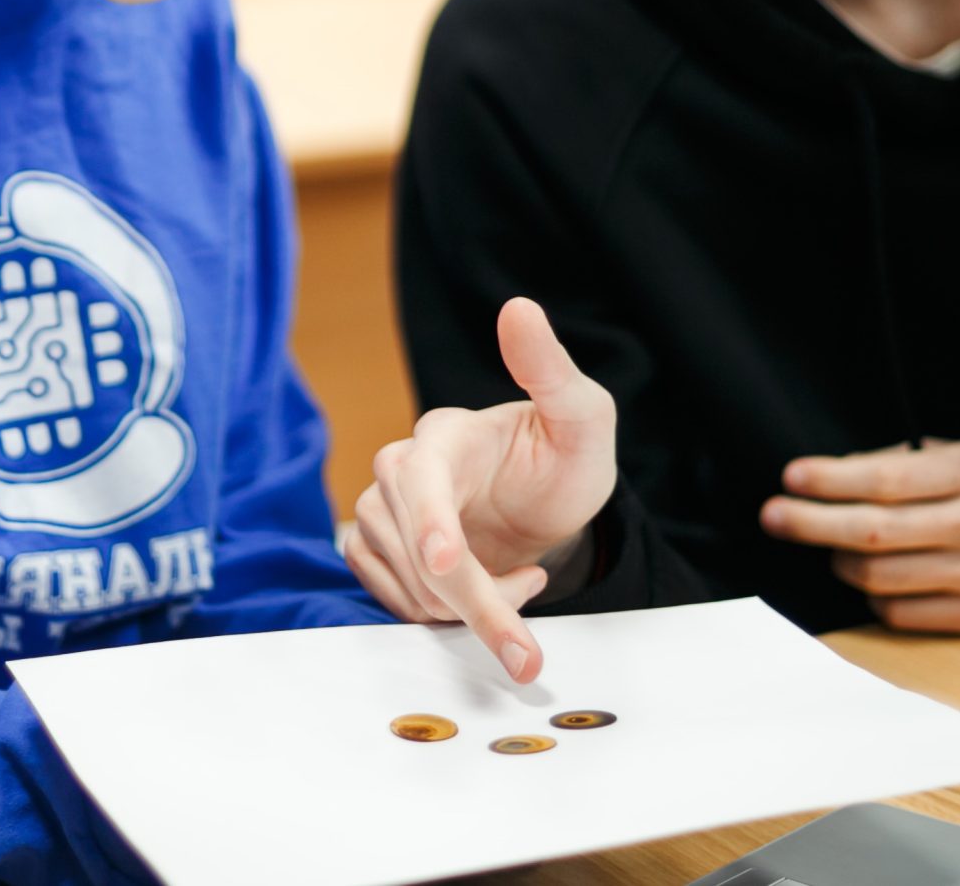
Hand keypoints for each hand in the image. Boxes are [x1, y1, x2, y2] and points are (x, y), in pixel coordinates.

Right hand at [340, 297, 616, 682]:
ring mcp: (385, 511)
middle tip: (526, 649)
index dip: (430, 521)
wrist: (548, 505)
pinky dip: (438, 616)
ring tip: (522, 585)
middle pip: (418, 547)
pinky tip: (486, 596)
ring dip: (466, 610)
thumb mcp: (581, 416)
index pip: (421, 476)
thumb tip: (519, 309)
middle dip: (474, 602)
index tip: (446, 560)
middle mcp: (405, 467)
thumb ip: (551, 369)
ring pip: (406, 582)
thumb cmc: (563, 457)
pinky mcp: (378, 549)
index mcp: (448, 433)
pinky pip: (392, 598)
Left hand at [760, 439, 959, 632]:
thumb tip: (835, 473)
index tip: (791, 478)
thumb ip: (906, 462)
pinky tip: (868, 578)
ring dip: (840, 562)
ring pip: (882, 579)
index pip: (886, 479)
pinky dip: (873, 596)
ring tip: (828, 546)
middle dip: (812, 524)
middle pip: (875, 533)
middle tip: (774, 516)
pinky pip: (902, 614)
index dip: (830, 481)